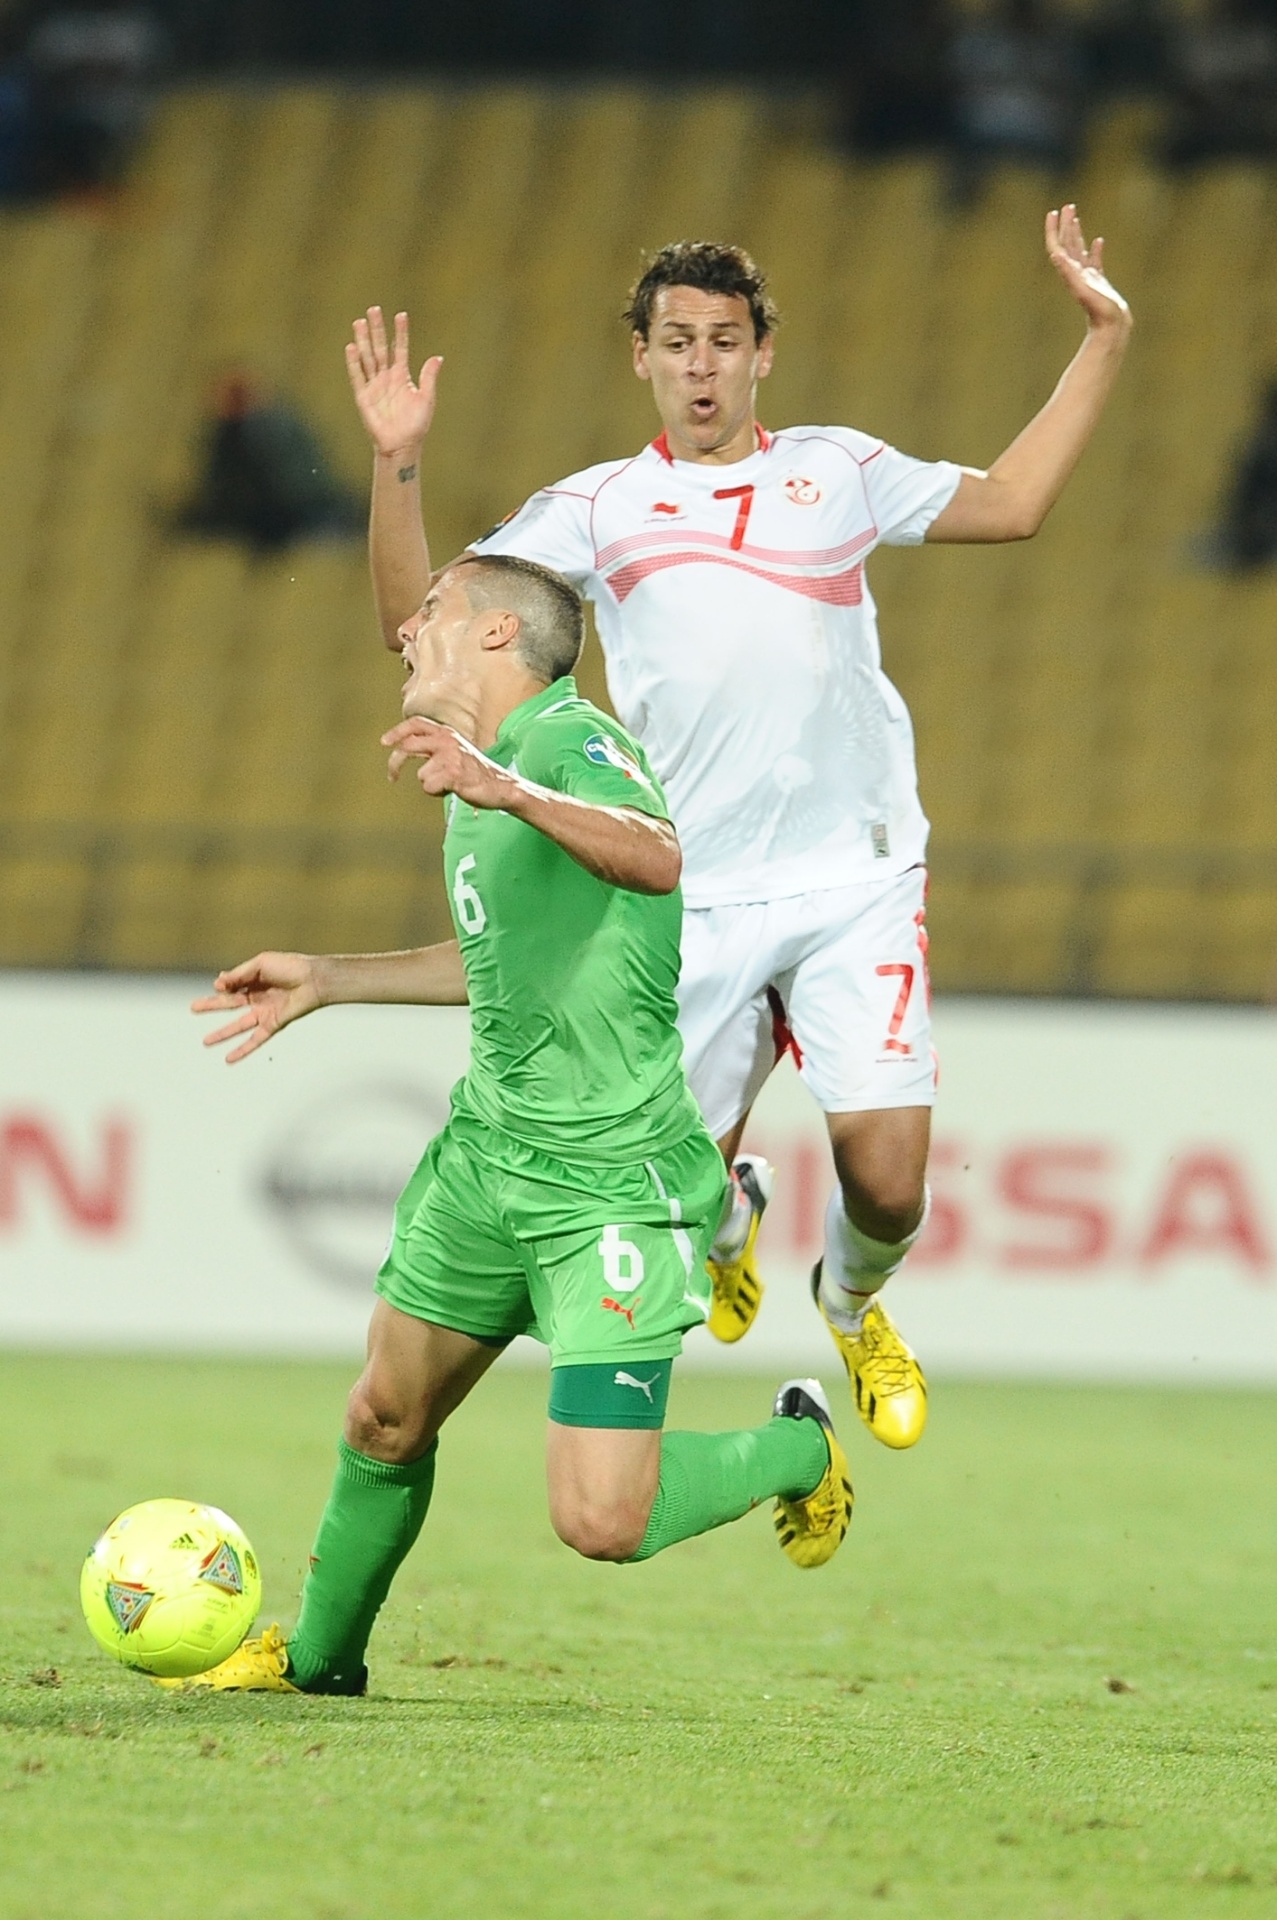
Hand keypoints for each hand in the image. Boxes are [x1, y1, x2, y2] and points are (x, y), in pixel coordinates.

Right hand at [191, 951, 322, 1063]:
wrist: (313, 979)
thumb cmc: (291, 967)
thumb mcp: (260, 964)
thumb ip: (239, 974)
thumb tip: (217, 984)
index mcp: (254, 980)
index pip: (232, 984)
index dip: (223, 983)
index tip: (219, 983)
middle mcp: (258, 997)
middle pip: (229, 1004)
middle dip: (211, 1006)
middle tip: (193, 1007)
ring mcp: (265, 1012)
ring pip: (239, 1026)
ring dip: (222, 1034)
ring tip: (206, 1041)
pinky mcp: (273, 1024)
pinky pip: (255, 1040)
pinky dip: (242, 1050)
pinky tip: (229, 1059)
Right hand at [345, 307, 441, 457]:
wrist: (402, 446)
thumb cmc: (416, 425)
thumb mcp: (427, 399)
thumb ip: (429, 377)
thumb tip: (438, 358)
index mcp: (401, 376)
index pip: (400, 348)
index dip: (401, 333)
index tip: (401, 315)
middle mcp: (386, 377)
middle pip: (380, 348)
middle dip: (377, 329)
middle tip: (374, 309)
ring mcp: (374, 385)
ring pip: (368, 358)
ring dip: (364, 340)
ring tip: (360, 321)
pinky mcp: (363, 397)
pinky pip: (358, 376)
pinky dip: (354, 362)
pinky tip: (351, 347)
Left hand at [382, 718, 515, 808]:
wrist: (501, 786)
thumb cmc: (475, 772)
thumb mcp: (455, 751)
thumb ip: (434, 746)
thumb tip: (404, 746)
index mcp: (447, 733)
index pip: (416, 724)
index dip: (398, 731)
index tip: (384, 742)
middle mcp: (447, 741)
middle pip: (408, 746)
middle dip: (395, 763)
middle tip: (391, 777)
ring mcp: (450, 757)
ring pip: (421, 775)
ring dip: (431, 784)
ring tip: (449, 784)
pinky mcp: (453, 774)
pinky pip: (429, 787)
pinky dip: (438, 793)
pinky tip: (453, 790)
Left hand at [1045, 205, 1129, 333]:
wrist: (1111, 329)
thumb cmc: (1099, 312)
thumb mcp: (1083, 290)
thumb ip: (1069, 273)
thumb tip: (1056, 254)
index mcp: (1070, 272)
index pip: (1058, 246)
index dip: (1054, 230)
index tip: (1053, 212)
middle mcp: (1076, 273)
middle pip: (1067, 244)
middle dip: (1065, 225)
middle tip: (1067, 207)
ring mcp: (1088, 277)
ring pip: (1080, 250)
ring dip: (1077, 233)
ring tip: (1075, 217)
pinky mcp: (1100, 282)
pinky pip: (1095, 261)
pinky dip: (1095, 250)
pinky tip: (1099, 241)